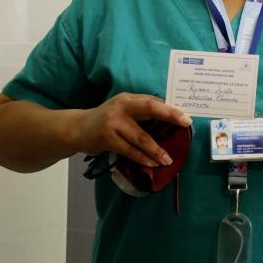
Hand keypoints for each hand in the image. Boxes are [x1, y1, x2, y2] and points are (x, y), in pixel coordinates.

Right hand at [74, 93, 191, 167]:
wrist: (77, 129)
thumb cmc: (105, 119)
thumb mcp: (121, 108)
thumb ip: (140, 109)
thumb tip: (168, 114)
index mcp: (127, 99)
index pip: (152, 101)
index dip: (169, 108)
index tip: (185, 116)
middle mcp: (121, 107)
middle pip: (149, 109)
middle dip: (169, 116)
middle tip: (185, 124)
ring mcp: (113, 124)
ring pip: (141, 138)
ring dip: (156, 150)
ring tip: (168, 159)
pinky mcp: (107, 139)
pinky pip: (129, 151)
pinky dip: (142, 159)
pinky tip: (152, 164)